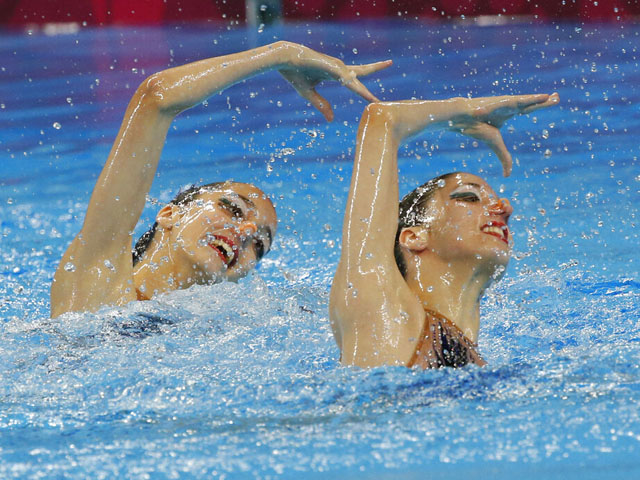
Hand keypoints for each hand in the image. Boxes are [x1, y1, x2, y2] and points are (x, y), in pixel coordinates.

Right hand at [277, 42, 391, 120]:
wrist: (284, 60)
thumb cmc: (295, 74)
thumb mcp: (309, 94)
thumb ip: (321, 105)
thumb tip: (332, 120)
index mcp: (335, 75)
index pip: (355, 83)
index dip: (364, 92)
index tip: (376, 100)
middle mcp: (338, 68)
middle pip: (361, 70)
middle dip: (376, 67)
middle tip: (390, 62)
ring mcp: (334, 65)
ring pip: (352, 78)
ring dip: (361, 90)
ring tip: (372, 99)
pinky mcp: (327, 64)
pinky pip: (341, 74)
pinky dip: (349, 80)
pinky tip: (353, 83)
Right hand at [448, 93, 559, 175]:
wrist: (464, 120)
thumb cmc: (477, 128)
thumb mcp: (496, 145)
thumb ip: (504, 158)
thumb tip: (508, 175)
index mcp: (509, 113)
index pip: (528, 110)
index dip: (539, 106)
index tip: (550, 101)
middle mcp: (511, 107)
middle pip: (532, 105)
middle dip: (545, 101)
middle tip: (558, 98)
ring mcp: (509, 103)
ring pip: (530, 101)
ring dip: (543, 100)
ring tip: (557, 97)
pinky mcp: (506, 102)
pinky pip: (523, 101)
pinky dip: (534, 99)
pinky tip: (544, 97)